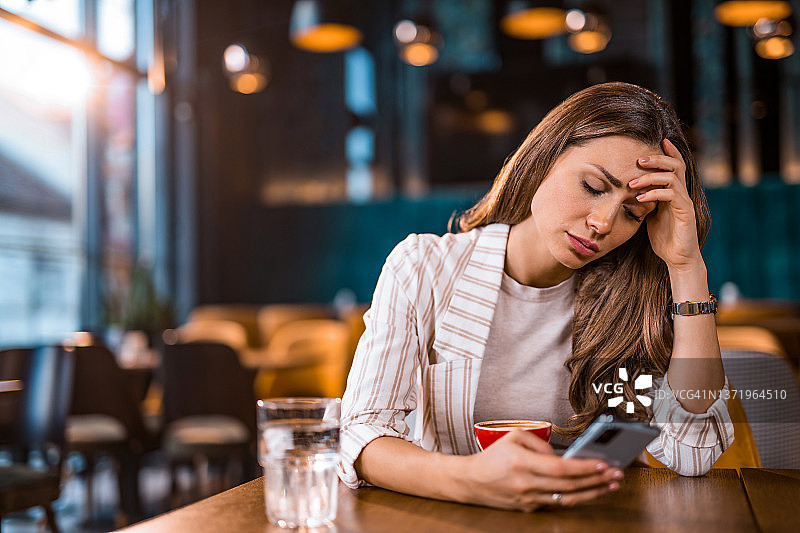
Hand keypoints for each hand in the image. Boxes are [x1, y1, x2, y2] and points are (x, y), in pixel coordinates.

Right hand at [458, 430, 621, 511]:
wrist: (470, 482)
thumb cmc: (492, 457)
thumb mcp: (512, 437)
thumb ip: (539, 442)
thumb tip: (561, 455)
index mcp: (523, 464)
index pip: (561, 468)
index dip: (584, 467)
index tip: (603, 464)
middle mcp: (527, 484)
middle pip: (569, 485)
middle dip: (596, 480)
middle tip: (616, 474)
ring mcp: (529, 499)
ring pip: (567, 498)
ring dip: (592, 492)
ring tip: (609, 485)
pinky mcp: (529, 508)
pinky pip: (557, 503)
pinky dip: (576, 498)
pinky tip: (589, 492)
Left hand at [629, 139, 702, 270]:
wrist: (677, 258)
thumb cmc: (663, 238)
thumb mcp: (650, 216)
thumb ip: (646, 202)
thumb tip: (632, 192)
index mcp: (674, 193)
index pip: (675, 167)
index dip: (669, 153)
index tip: (660, 141)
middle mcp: (681, 194)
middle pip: (675, 166)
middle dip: (657, 160)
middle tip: (639, 159)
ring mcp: (684, 203)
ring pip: (672, 178)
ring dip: (650, 178)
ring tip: (632, 183)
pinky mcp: (685, 213)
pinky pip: (671, 196)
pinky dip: (654, 194)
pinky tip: (641, 198)